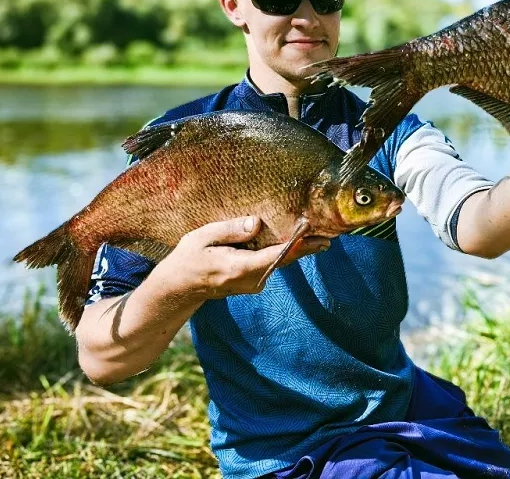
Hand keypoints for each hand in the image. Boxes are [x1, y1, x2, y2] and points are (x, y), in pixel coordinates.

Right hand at [162, 216, 329, 299]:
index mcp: (238, 267)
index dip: (297, 245)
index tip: (316, 235)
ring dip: (296, 248)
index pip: (275, 256)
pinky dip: (284, 252)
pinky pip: (273, 264)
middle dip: (305, 246)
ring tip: (316, 232)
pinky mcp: (254, 283)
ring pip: (280, 262)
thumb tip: (257, 222)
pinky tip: (294, 239)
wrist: (181, 287)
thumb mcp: (202, 237)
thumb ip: (231, 229)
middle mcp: (251, 280)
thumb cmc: (189, 258)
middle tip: (329, 233)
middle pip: (284, 260)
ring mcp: (254, 285)